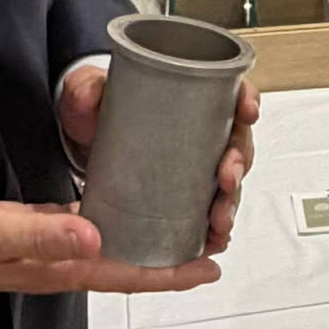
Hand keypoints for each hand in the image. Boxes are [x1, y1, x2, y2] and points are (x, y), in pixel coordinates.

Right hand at [0, 188, 220, 295]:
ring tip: (182, 219)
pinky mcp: (37, 226)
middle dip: (170, 258)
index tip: (210, 267)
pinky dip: (116, 216)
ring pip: (113, 244)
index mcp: (58, 266)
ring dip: (147, 237)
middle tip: (211, 238)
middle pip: (129, 263)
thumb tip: (94, 234)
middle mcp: (61, 259)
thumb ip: (39, 233)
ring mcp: (50, 245)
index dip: (170, 274)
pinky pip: (89, 225)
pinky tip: (126, 199)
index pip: (127, 274)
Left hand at [57, 69, 260, 255]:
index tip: (247, 110)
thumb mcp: (87, 93)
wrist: (81, 141)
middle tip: (227, 177)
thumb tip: (88, 94)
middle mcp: (201, 129)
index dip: (247, 100)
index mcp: (189, 95)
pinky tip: (212, 238)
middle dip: (240, 162)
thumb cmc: (95, 110)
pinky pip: (210, 211)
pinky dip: (216, 226)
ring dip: (231, 201)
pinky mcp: (183, 195)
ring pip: (229, 181)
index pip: (231, 92)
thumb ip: (85, 90)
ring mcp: (195, 164)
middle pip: (238, 142)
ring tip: (218, 218)